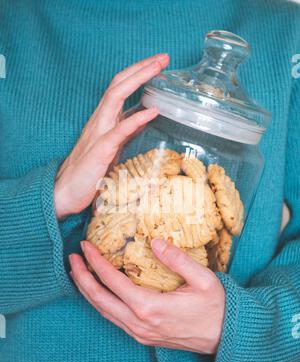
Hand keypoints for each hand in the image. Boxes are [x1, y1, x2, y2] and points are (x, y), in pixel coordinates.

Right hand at [54, 53, 169, 219]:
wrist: (65, 192)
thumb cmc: (89, 172)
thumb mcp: (113, 147)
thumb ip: (126, 131)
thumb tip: (144, 117)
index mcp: (104, 120)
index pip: (121, 88)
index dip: (138, 73)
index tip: (158, 64)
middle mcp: (100, 121)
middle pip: (119, 84)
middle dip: (141, 68)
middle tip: (164, 57)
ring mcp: (98, 133)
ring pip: (115, 97)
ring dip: (138, 80)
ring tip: (159, 69)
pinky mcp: (100, 150)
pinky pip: (119, 130)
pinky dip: (136, 118)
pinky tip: (153, 111)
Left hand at [69, 239, 224, 353]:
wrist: (226, 338)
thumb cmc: (216, 307)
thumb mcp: (203, 279)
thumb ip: (177, 259)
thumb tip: (154, 241)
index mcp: (150, 307)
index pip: (112, 281)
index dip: (96, 262)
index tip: (85, 246)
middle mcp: (139, 323)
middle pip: (98, 299)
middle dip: (81, 277)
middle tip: (72, 258)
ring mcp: (139, 332)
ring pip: (103, 311)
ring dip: (87, 291)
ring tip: (78, 272)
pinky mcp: (143, 336)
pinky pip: (113, 318)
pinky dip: (100, 302)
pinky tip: (98, 292)